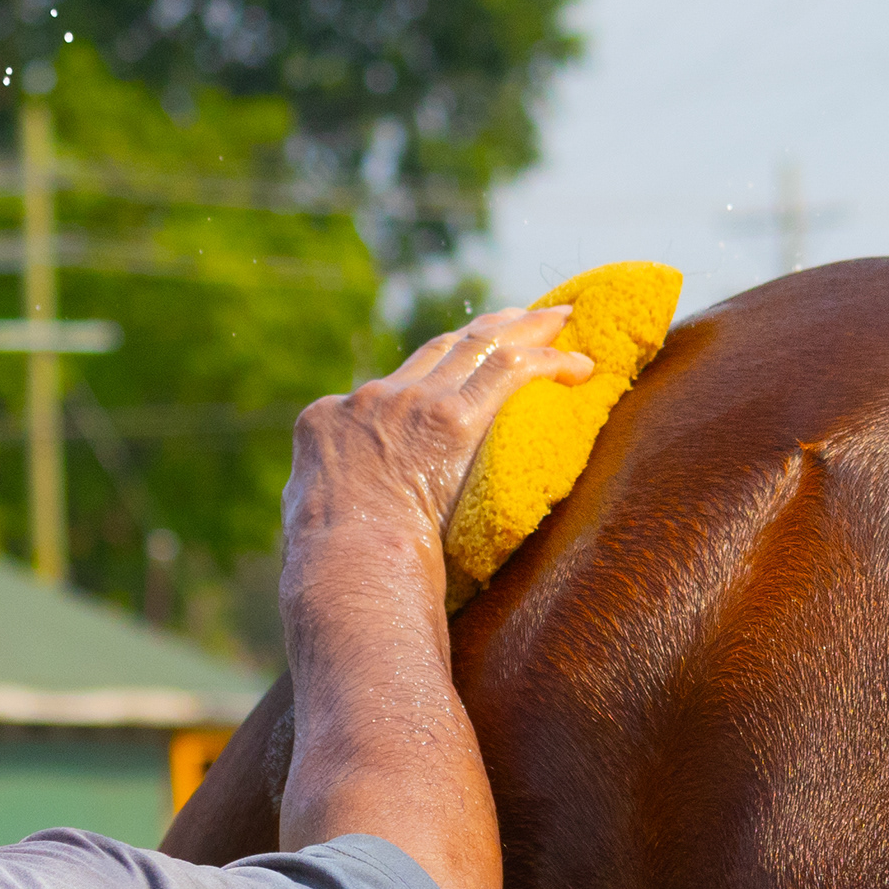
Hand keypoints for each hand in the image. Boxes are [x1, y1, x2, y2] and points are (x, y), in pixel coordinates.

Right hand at [286, 306, 592, 543]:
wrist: (345, 569)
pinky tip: (579, 364)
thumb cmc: (330, 570)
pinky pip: (508, 371)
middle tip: (524, 318)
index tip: (462, 367)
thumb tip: (328, 512)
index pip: (391, 385)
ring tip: (561, 318)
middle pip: (441, 349)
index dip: (435, 367)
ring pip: (478, 345)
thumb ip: (324, 500)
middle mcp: (370, 400)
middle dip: (487, 330)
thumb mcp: (309, 522)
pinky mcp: (451, 420)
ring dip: (525, 329)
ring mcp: (410, 404)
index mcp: (328, 420)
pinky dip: (547, 361)